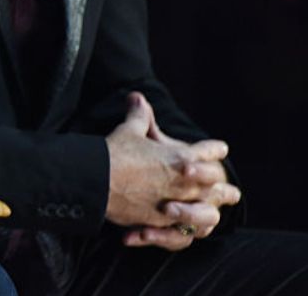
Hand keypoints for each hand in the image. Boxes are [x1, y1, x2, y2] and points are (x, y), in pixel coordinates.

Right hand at [105, 92, 239, 245]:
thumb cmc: (115, 153)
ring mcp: (176, 204)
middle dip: (223, 185)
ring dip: (212, 210)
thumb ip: (139, 116)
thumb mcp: (129, 131)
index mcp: (181, 157)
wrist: (97, 181)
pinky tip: (187, 227)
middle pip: (215, 184)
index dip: (214, 149)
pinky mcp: (162, 222)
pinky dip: (186, 229)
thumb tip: (137, 97)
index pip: (209, 151)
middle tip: (231, 191)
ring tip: (215, 213)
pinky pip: (183, 230)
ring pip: (208, 212)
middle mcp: (185, 182)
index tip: (220, 148)